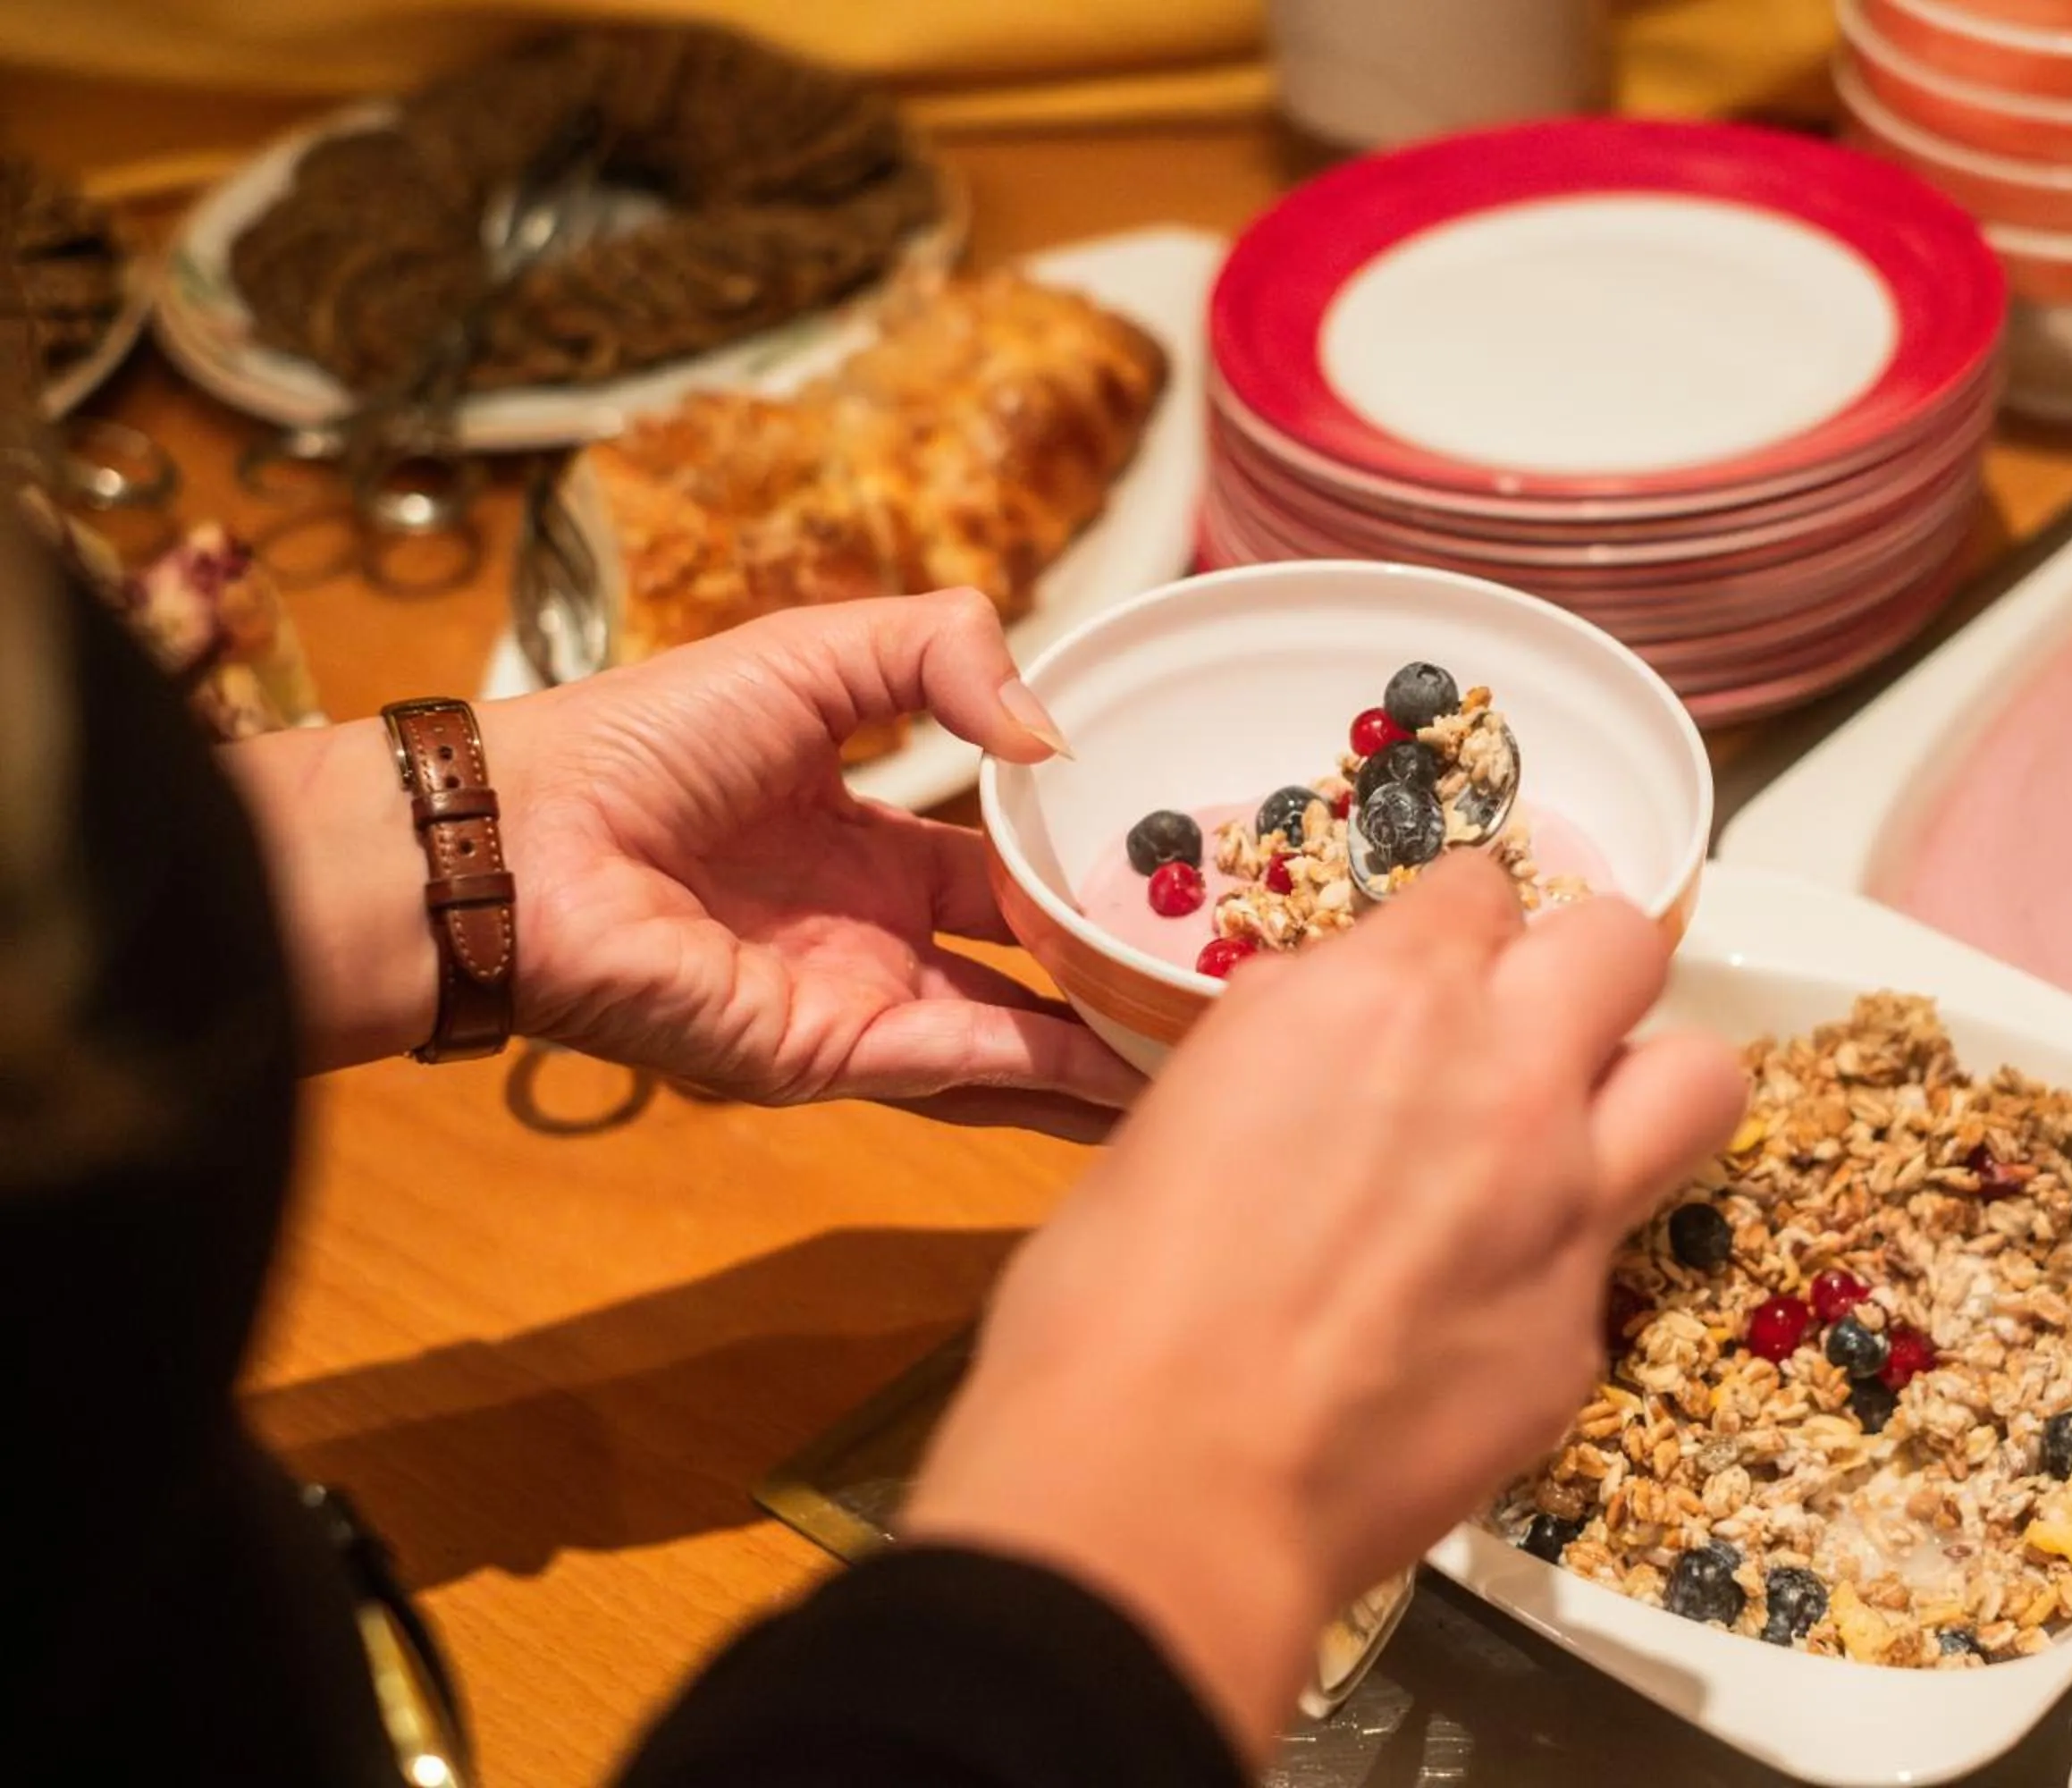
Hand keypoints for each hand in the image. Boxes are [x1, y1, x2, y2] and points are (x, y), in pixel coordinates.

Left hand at [231, 591, 1139, 1139]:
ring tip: (1211, 1045)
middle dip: (1117, 977)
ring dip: (1104, 1044)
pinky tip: (1133, 1069)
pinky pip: (962, 1064)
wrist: (521, 836)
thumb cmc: (642, 737)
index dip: (1091, 873)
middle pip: (1027, 969)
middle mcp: (874, 936)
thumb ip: (943, 652)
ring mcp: (858, 1004)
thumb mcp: (818, 652)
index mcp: (869, 845)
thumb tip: (1050, 740)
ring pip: (1013, 1038)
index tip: (1184, 876)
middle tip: (1228, 974)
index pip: (1008, 871)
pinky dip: (1049, 1073)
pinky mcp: (831, 1056)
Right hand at [902, 856, 1745, 1759]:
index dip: (1458, 928)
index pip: (1483, 886)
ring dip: (1644, 1087)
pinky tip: (1480, 1316)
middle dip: (1578, 973)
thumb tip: (1330, 1034)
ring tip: (1576, 1140)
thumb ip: (1292, 1039)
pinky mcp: (1582, 1334)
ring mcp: (1567, 1205)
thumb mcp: (1186, 1103)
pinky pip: (1616, 1258)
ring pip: (1699, 1078)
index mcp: (1385, 995)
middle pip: (1623, 947)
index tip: (1434, 969)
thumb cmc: (1114, 1298)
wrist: (1164, 1487)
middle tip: (1520, 1034)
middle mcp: (1505, 1074)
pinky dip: (1563, 1267)